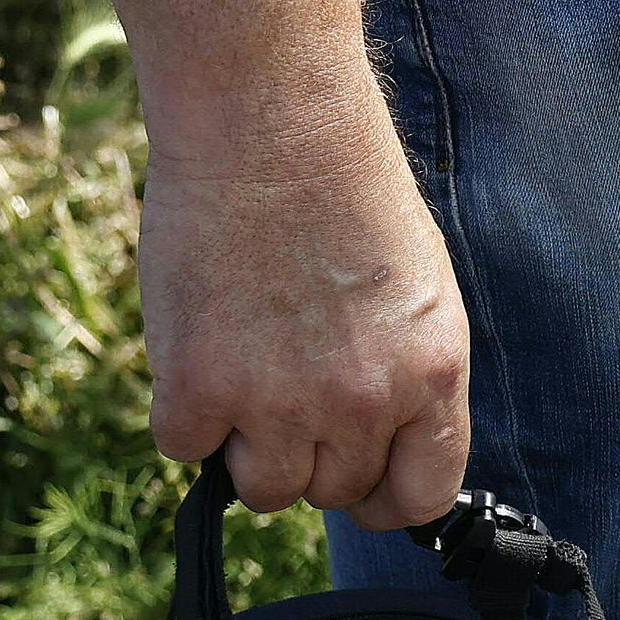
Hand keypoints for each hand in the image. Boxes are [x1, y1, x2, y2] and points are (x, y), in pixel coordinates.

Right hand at [141, 71, 471, 528]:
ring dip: (249, 442)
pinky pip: (186, 448)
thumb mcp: (413, 288)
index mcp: (433, 371)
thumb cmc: (345, 189)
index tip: (361, 477)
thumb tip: (372, 442)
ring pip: (263, 489)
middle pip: (331, 492)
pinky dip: (187, 409)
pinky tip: (202, 340)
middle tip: (291, 381)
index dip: (385, 493)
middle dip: (313, 453)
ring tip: (249, 358)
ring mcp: (277, 402)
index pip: (420, 495)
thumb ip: (399, 374)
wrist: (271, 123)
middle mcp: (363, 400)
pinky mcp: (197, 390)